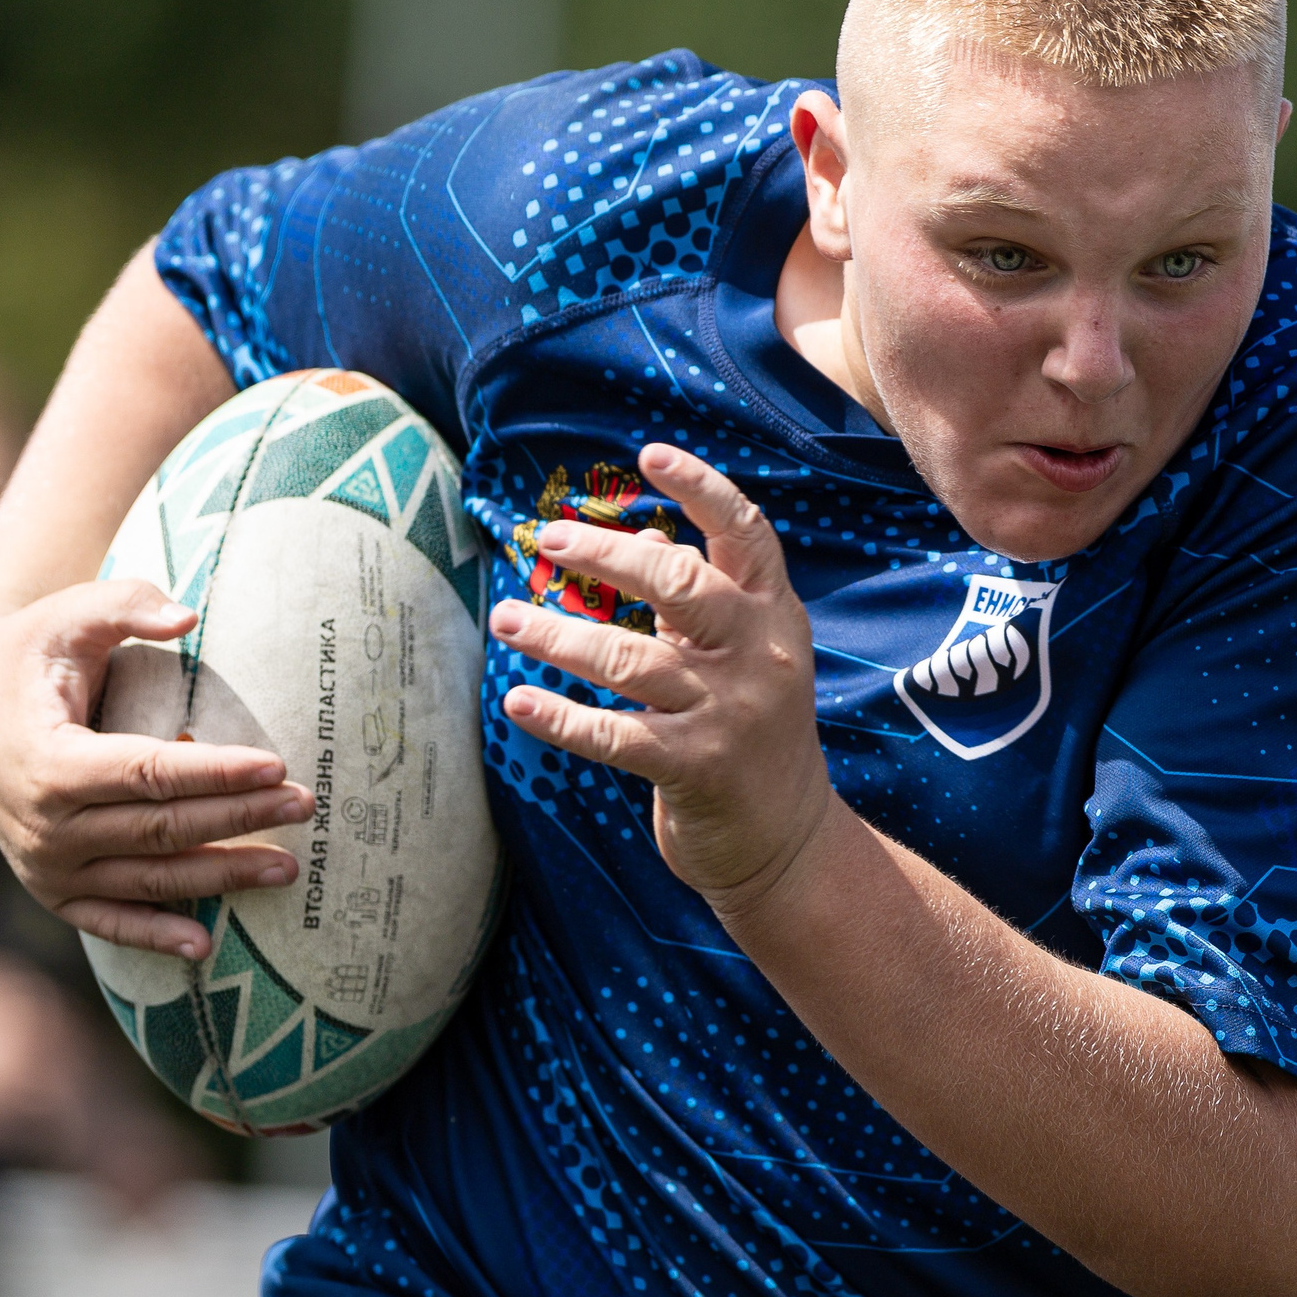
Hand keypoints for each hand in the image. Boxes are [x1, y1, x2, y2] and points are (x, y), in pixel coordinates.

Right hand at [0, 579, 314, 956]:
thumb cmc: (33, 654)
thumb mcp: (71, 613)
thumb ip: (127, 604)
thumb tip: (188, 617)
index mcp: (49, 762)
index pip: (151, 774)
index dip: (218, 774)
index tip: (279, 765)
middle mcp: (45, 826)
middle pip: (163, 828)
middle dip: (240, 819)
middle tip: (307, 805)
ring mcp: (46, 866)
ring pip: (150, 878)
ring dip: (221, 878)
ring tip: (290, 868)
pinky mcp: (52, 889)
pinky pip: (109, 922)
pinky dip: (155, 936)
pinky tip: (206, 946)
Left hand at [489, 445, 833, 909]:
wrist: (789, 841)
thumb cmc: (753, 735)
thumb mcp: (750, 659)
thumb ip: (708, 602)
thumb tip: (649, 538)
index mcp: (775, 616)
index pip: (746, 533)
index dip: (700, 487)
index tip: (648, 455)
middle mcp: (758, 655)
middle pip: (678, 582)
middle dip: (605, 554)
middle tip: (546, 540)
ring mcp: (728, 711)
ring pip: (630, 657)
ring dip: (558, 634)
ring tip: (508, 619)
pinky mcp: (695, 766)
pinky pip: (613, 734)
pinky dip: (560, 717)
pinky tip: (518, 702)